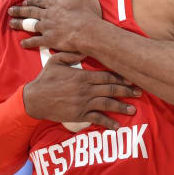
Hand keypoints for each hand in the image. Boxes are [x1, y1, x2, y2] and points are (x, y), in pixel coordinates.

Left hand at [8, 0, 101, 51]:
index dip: (31, 1)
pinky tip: (22, 43)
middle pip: (30, 11)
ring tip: (11, 23)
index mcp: (55, 3)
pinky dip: (28, 42)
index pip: (39, 1)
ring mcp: (47, 27)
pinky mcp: (49, 40)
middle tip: (10, 11)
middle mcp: (48, 14)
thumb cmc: (88, 12)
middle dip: (19, 11)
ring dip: (19, 24)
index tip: (24, 2)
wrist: (88, 31)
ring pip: (29, 24)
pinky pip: (35, 41)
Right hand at [23, 52, 140, 129]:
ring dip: (121, 107)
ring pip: (107, 104)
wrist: (34, 99)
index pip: (106, 76)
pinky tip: (117, 126)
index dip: (120, 78)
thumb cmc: (45, 79)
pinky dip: (108, 123)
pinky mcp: (79, 115)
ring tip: (133, 109)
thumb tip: (83, 49)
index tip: (131, 79)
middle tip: (139, 92)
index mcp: (82, 76)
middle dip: (126, 91)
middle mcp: (86, 90)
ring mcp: (83, 103)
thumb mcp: (56, 61)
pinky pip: (96, 119)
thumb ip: (70, 54)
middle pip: (110, 90)